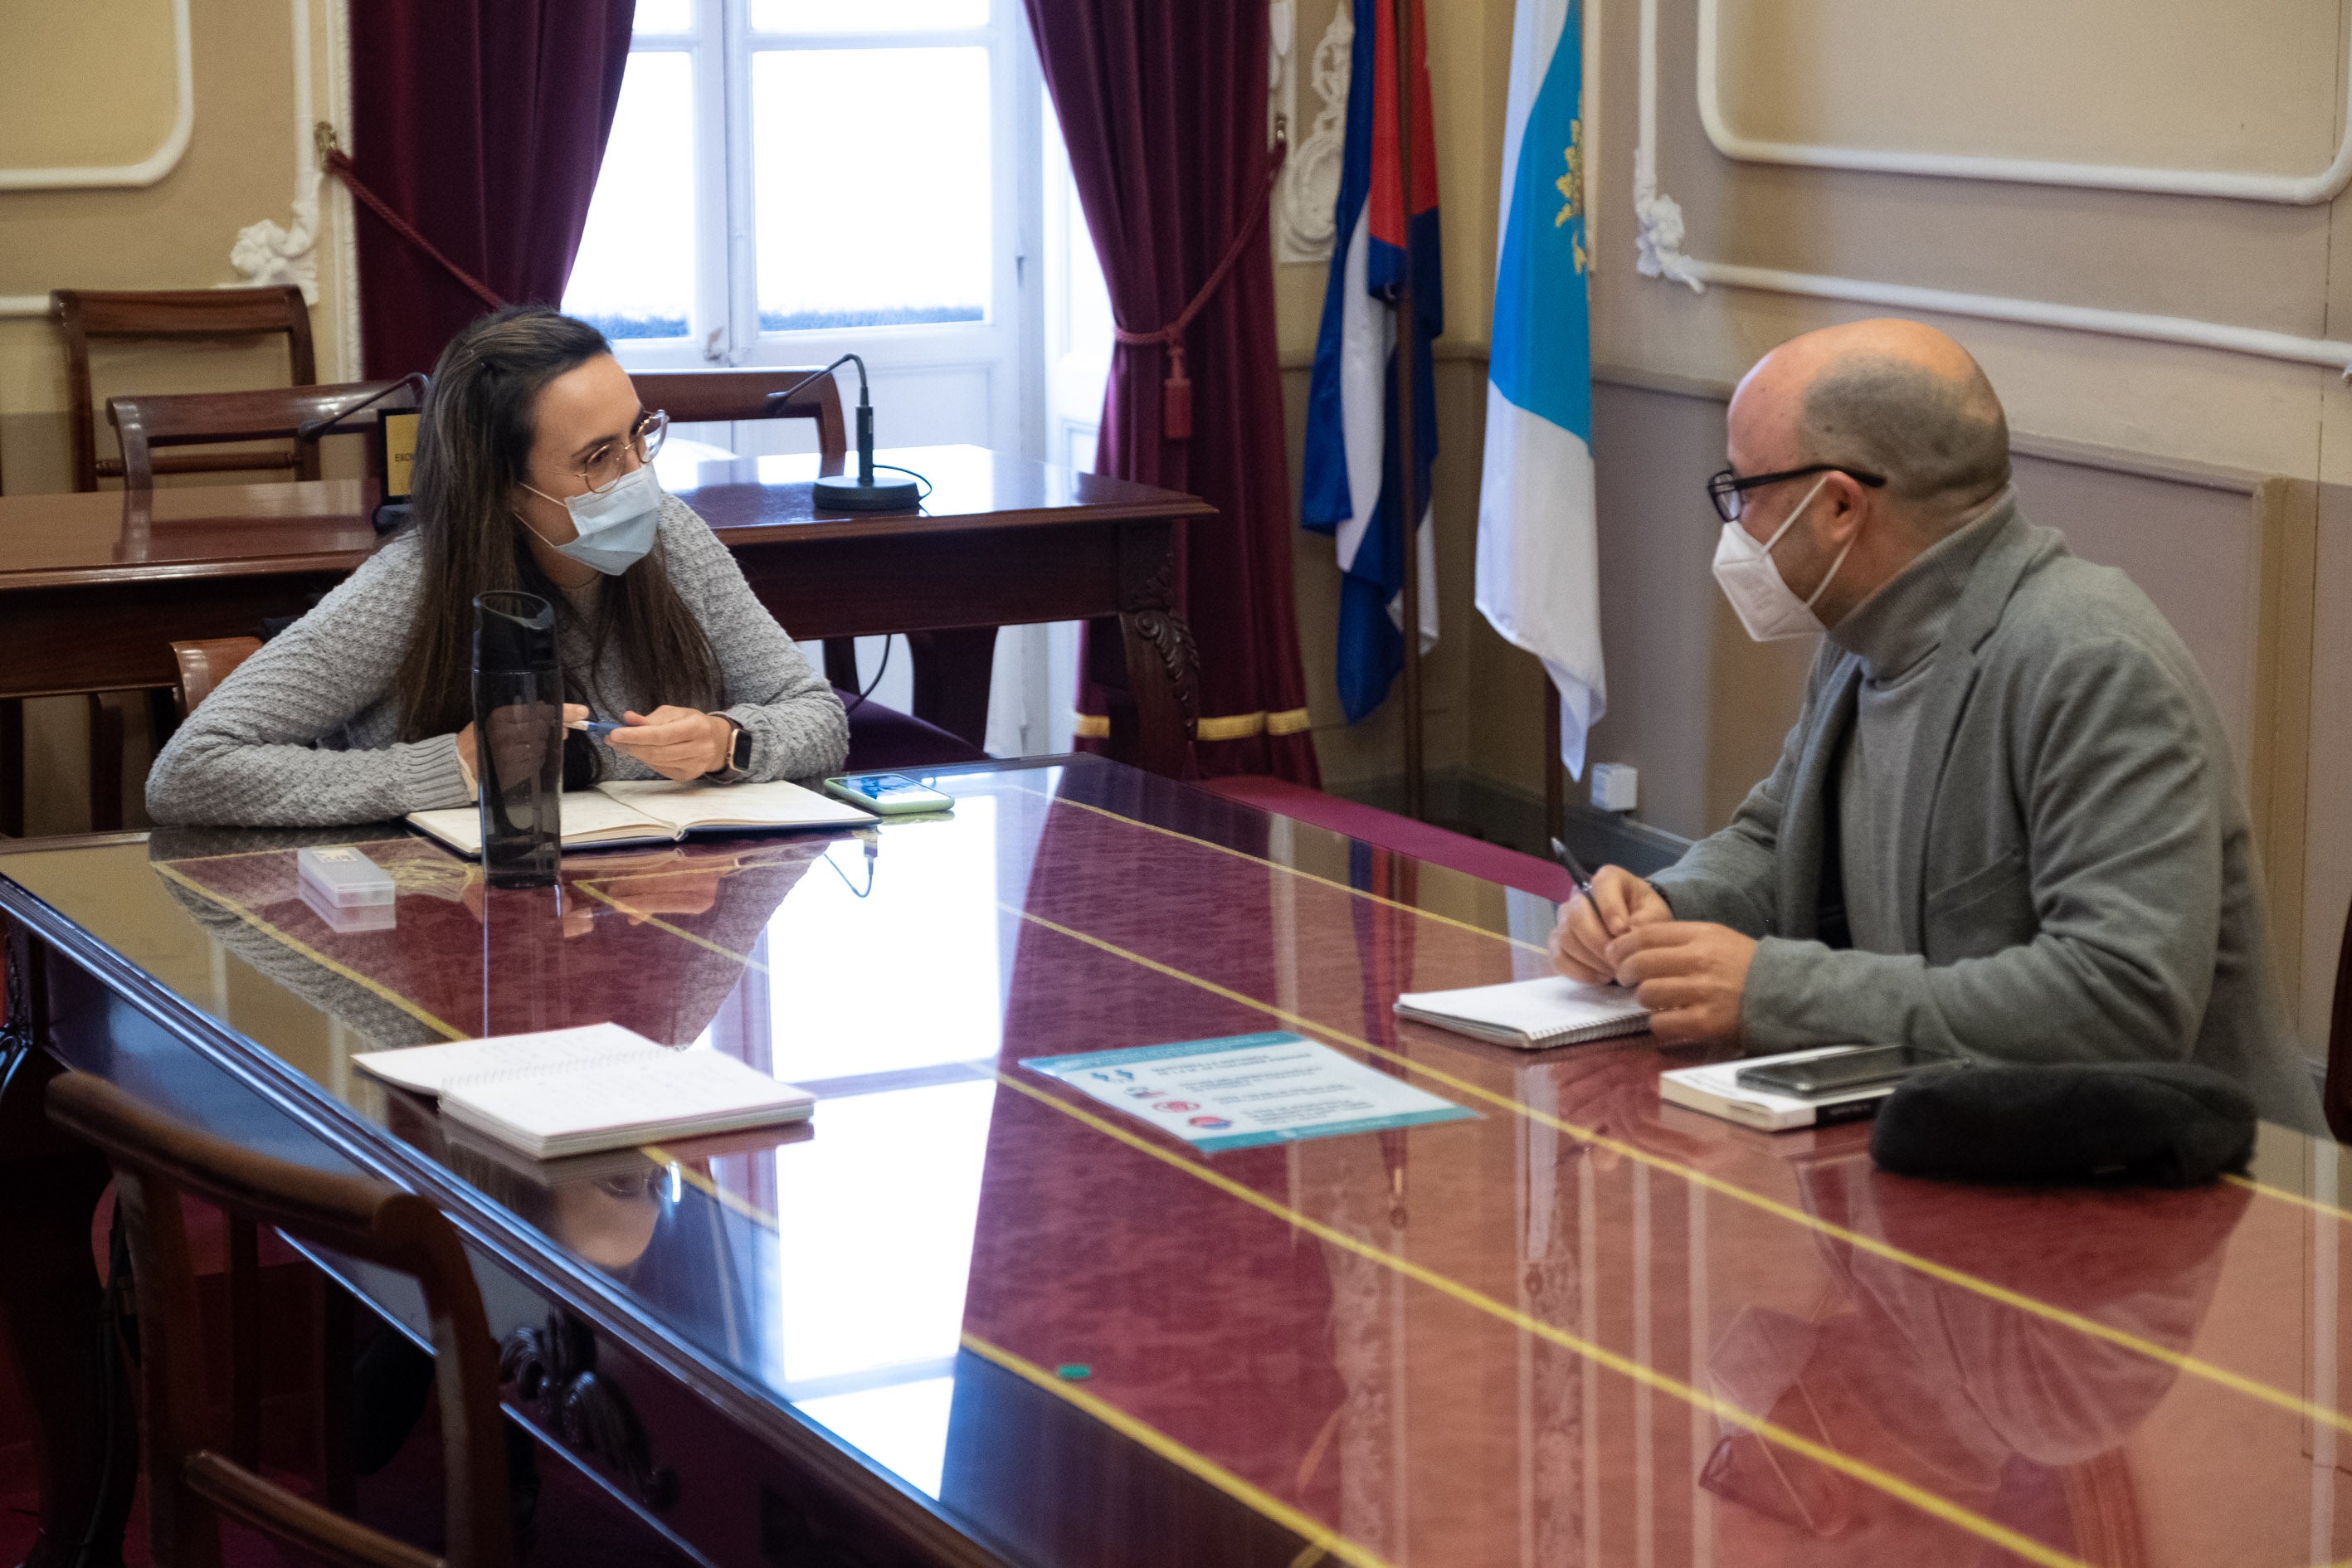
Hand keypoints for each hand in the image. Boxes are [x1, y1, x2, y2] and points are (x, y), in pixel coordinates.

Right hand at [454, 703, 587, 780]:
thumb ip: (526, 717)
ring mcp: (510, 754)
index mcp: (500, 716)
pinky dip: (535, 759)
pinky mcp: (514, 771)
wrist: (463, 763)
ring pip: (542, 747)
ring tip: (523, 747)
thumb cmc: (485, 738)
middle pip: (544, 729)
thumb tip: (562, 723)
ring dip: (540, 747)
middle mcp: (505, 733)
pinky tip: (522, 758)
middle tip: (543, 734)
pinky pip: (537, 762)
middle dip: (549, 731)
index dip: (563, 712)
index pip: (540, 712)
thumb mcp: (500, 720)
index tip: (582, 712)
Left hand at [607, 706, 733, 780]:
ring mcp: (694, 765)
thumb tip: (628, 718)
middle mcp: (699, 748)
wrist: (717, 742)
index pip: (661, 734)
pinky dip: (647, 759)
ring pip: (656, 761)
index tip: (614, 733)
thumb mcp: (674, 713)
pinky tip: (643, 751)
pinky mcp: (688, 775)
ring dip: (635, 752)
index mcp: (697, 727)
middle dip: (630, 745)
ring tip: (623, 743)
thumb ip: (650, 718)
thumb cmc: (692, 723)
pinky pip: (660, 768)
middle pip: (656, 751)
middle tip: (612, 739)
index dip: (636, 735)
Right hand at [1550, 865, 1672, 982]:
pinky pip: (1557, 958)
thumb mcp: (1657, 915)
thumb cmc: (1647, 917)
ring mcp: (1565, 920)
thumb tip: (1628, 934)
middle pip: (1576, 917)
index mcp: (1607, 879)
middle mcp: (1579, 896)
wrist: (1638, 932)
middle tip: (1619, 960)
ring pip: (1565, 939)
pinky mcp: (1558, 943)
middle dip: (1598, 943)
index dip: (1610, 910)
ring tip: (1615, 971)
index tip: (1624, 932)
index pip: (1600, 887)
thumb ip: (1648, 921)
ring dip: (1591, 960)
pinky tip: (1601, 978)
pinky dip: (1579, 972)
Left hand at [1603, 922, 1757, 1045]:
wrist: (1787, 995)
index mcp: (1703, 935)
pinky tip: (1668, 1019)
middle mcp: (1700, 960)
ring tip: (1654, 999)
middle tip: (1626, 978)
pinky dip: (1659, 1023)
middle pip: (1641, 963)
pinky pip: (1661, 1023)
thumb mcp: (1718, 939)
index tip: (1613, 954)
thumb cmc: (1746, 967)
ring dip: (1644, 999)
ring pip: (1647, 994)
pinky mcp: (1705, 1022)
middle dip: (1625, 972)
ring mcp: (1702, 992)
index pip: (1647, 934)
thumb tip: (1634, 943)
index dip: (1623, 945)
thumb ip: (1680, 939)